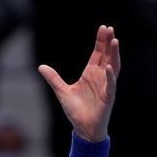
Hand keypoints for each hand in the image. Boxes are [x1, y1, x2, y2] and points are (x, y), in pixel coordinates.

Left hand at [39, 25, 119, 141]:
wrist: (83, 128)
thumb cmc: (75, 110)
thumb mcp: (61, 91)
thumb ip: (53, 78)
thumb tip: (41, 67)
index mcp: (90, 74)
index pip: (97, 54)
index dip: (100, 41)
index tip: (103, 28)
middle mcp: (100, 77)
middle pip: (107, 56)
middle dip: (108, 42)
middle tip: (110, 29)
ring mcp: (105, 86)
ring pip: (113, 66)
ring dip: (114, 54)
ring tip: (115, 41)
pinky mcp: (108, 97)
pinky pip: (111, 85)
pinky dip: (110, 76)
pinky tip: (109, 67)